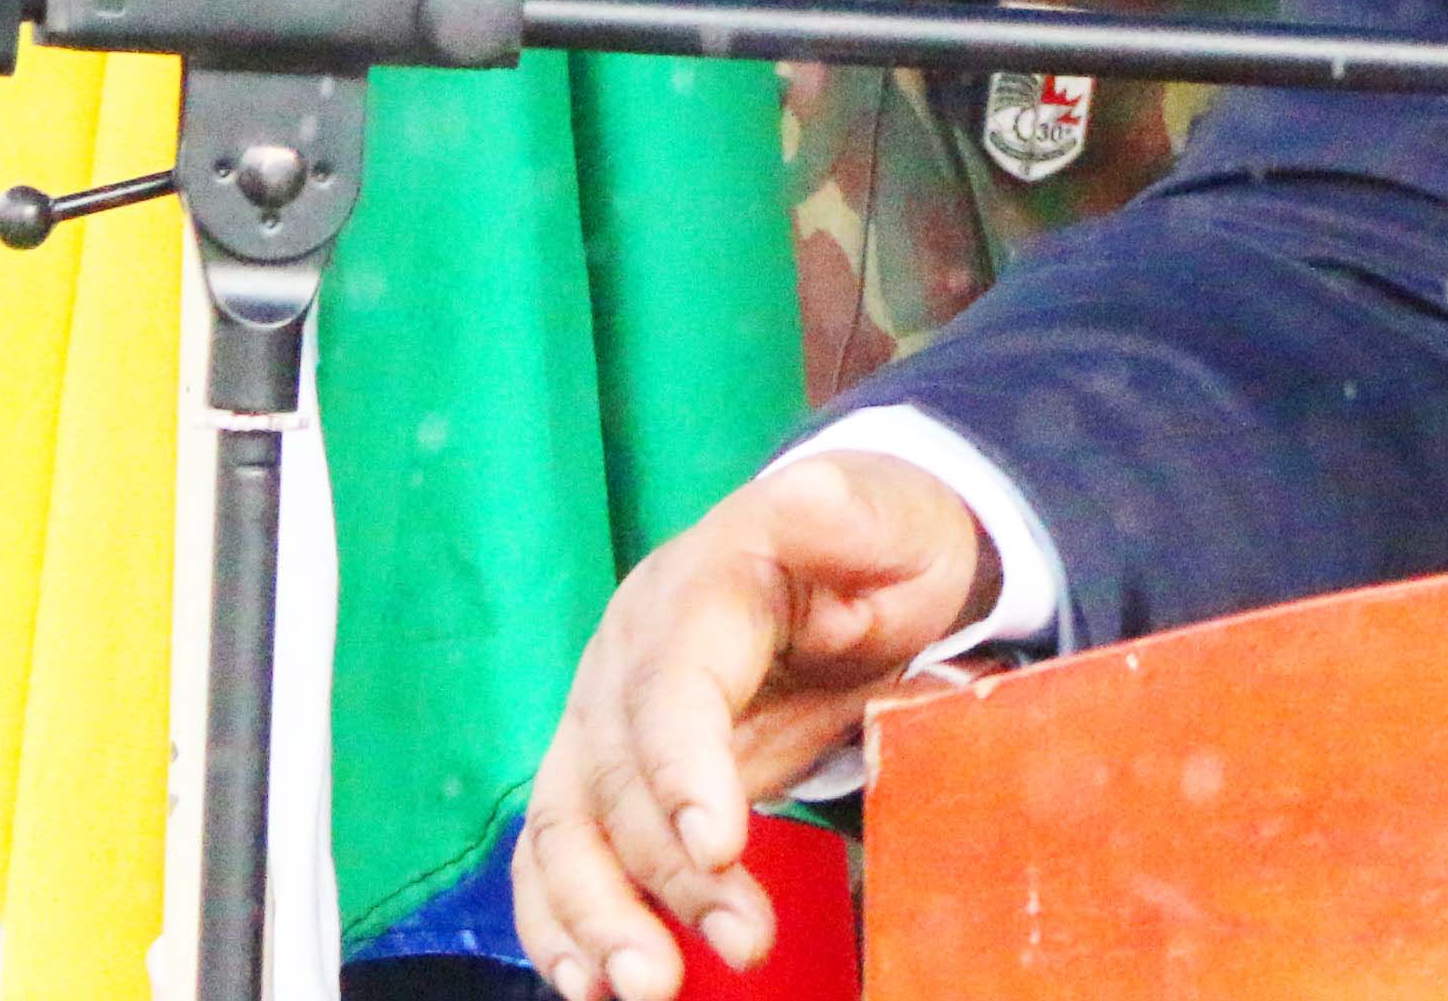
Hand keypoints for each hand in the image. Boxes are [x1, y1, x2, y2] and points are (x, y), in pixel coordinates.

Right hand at [514, 451, 996, 1000]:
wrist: (853, 551)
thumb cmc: (879, 545)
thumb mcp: (888, 518)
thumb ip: (849, 514)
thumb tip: (811, 495)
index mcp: (698, 589)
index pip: (671, 689)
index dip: (684, 769)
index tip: (722, 846)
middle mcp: (628, 655)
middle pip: (617, 777)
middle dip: (666, 872)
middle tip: (742, 943)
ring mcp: (604, 715)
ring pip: (567, 826)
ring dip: (599, 915)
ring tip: (649, 987)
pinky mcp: (605, 769)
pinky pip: (559, 850)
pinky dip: (562, 920)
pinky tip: (589, 983)